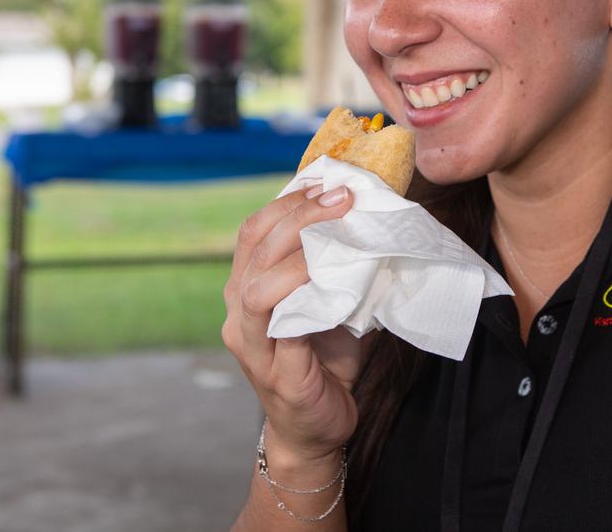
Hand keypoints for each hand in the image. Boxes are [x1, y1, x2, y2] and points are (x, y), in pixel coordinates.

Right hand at [222, 185, 363, 464]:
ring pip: (258, 286)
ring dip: (300, 252)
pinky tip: (336, 280)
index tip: (328, 181)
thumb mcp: (329, 303)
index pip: (254, 231)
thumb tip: (372, 220)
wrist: (317, 429)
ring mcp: (252, 344)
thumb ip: (337, 266)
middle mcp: (239, 312)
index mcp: (247, 288)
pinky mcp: (276, 372)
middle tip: (342, 197)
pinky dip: (308, 296)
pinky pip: (283, 326)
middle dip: (299, 215)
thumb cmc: (324, 361)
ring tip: (339, 231)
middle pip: (255, 247)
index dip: (288, 202)